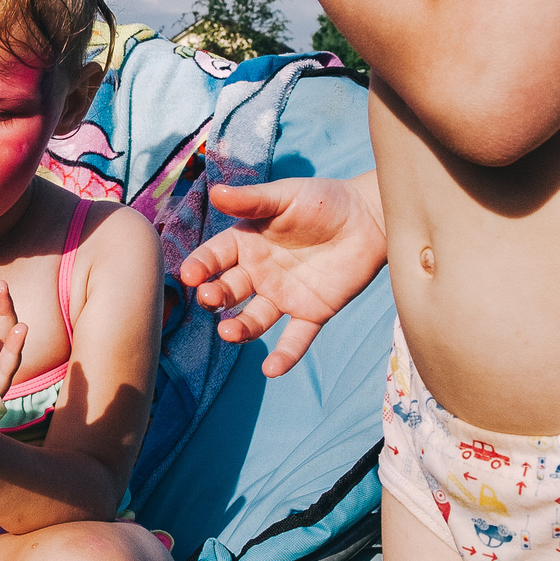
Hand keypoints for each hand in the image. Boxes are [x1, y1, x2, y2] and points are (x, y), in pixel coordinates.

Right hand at [179, 178, 387, 375]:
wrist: (371, 217)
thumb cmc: (324, 200)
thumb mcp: (285, 196)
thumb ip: (251, 200)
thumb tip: (215, 191)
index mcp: (248, 243)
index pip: (215, 257)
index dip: (201, 265)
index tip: (188, 275)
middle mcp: (260, 273)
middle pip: (229, 291)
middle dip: (215, 297)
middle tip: (210, 298)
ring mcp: (284, 295)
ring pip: (254, 319)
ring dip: (240, 328)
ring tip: (230, 332)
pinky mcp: (312, 313)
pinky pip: (295, 338)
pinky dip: (285, 355)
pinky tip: (272, 369)